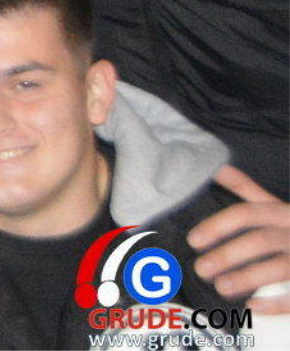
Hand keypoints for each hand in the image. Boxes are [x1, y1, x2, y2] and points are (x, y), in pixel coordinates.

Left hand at [188, 165, 289, 312]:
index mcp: (285, 213)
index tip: (194, 241)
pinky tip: (253, 307)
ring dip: (248, 278)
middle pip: (261, 241)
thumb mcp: (279, 206)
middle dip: (228, 255)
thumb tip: (216, 167)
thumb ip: (247, 189)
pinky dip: (276, 303)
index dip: (219, 225)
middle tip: (201, 269)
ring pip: (280, 267)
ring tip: (221, 288)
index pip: (249, 214)